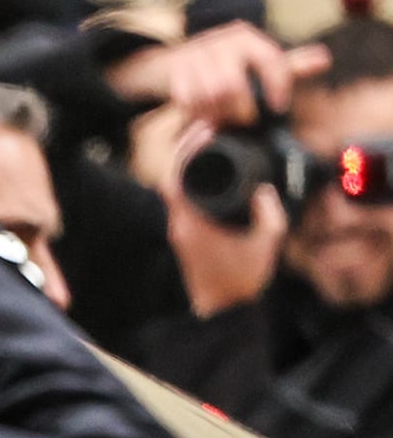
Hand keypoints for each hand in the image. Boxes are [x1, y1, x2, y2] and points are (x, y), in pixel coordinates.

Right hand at [161, 22, 330, 130]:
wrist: (171, 60)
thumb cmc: (222, 63)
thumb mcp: (256, 60)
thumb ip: (288, 64)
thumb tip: (325, 59)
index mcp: (245, 37)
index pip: (270, 59)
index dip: (277, 84)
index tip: (279, 106)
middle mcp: (221, 41)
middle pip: (233, 84)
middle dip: (240, 108)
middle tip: (244, 120)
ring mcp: (195, 53)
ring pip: (210, 94)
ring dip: (216, 112)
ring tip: (221, 117)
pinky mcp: (175, 69)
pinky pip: (187, 99)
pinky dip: (195, 111)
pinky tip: (201, 113)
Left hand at [162, 118, 287, 317]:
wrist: (222, 310)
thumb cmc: (243, 279)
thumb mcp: (267, 243)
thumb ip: (269, 213)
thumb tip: (264, 188)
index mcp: (193, 224)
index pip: (175, 179)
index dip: (186, 151)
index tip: (206, 131)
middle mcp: (179, 225)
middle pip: (168, 176)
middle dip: (184, 148)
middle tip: (207, 127)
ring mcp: (178, 229)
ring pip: (171, 186)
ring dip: (185, 162)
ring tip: (207, 140)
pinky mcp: (183, 234)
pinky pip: (179, 198)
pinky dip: (188, 179)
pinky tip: (205, 167)